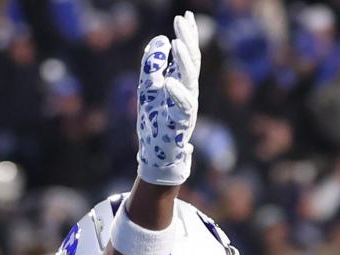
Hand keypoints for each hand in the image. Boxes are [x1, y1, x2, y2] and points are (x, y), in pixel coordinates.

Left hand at [136, 12, 200, 185]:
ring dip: (184, 60)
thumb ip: (153, 65)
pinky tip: (169, 81)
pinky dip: (177, 93)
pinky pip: (183, 106)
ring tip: (176, 42)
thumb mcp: (148, 87)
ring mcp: (187, 107)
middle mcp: (188, 92)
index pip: (187, 55)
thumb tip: (160, 39)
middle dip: (187, 41)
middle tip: (181, 21)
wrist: (157, 154)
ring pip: (191, 80)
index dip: (187, 35)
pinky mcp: (181, 123)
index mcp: (181, 82)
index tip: (184, 16)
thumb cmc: (155, 122)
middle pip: (192, 62)